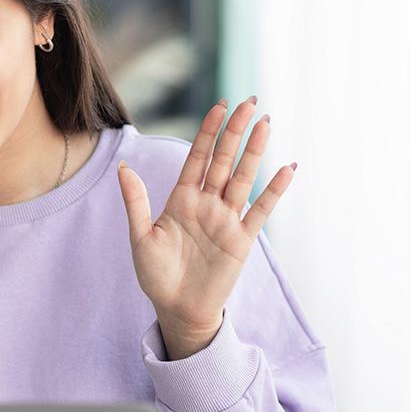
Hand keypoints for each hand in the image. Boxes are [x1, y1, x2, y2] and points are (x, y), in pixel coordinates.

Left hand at [116, 96, 295, 357]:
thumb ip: (136, 202)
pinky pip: (260, 211)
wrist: (177, 309)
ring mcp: (226, 219)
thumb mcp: (140, 237)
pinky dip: (274, 191)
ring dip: (255, 152)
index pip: (198, 157)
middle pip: (223, 160)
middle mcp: (207, 203)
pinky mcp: (242, 240)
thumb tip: (123, 167)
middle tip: (250, 102)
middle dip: (235, 131)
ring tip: (267, 124)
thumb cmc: (156, 275)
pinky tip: (286, 169)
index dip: (209, 131)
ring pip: (242, 178)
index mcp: (182, 199)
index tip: (220, 106)